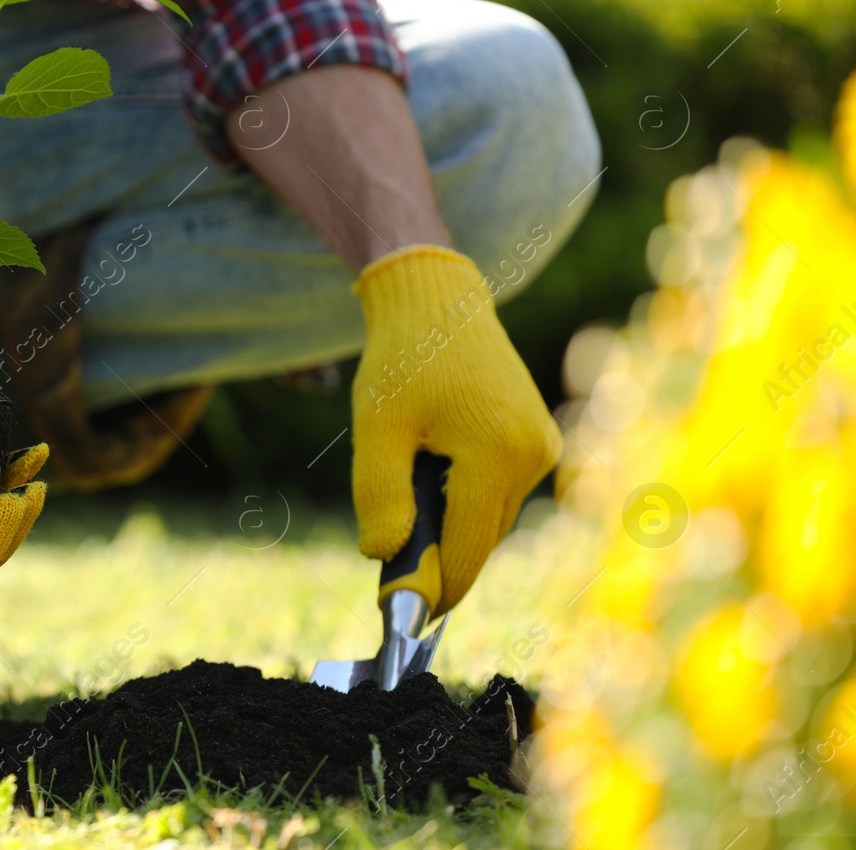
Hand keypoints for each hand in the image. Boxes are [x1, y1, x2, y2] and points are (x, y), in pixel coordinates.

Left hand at [351, 246, 560, 615]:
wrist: (437, 303)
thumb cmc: (401, 361)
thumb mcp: (376, 429)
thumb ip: (380, 497)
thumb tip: (385, 559)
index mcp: (498, 453)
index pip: (469, 550)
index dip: (435, 589)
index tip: (404, 615)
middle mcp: (533, 456)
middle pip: (481, 539)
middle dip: (438, 553)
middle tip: (390, 545)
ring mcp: (542, 448)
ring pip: (489, 519)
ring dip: (450, 521)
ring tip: (410, 480)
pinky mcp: (538, 441)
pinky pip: (497, 493)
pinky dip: (464, 497)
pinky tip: (432, 468)